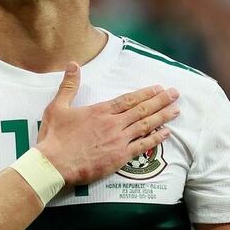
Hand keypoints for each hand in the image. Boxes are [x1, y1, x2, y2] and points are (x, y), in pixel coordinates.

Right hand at [36, 61, 179, 185]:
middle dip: (161, 101)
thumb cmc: (54, 137)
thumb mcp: (57, 107)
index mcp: (100, 111)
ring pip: (146, 126)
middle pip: (142, 110)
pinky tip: (166, 133)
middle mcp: (113, 124)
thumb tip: (73, 64)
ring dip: (163, 117)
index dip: (145, 93)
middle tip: (176, 94)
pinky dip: (156, 139)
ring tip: (176, 110)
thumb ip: (69, 85)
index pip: (128, 99)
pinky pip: (142, 146)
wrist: (54, 164)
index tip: (158, 88)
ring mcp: (118, 141)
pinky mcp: (119, 158)